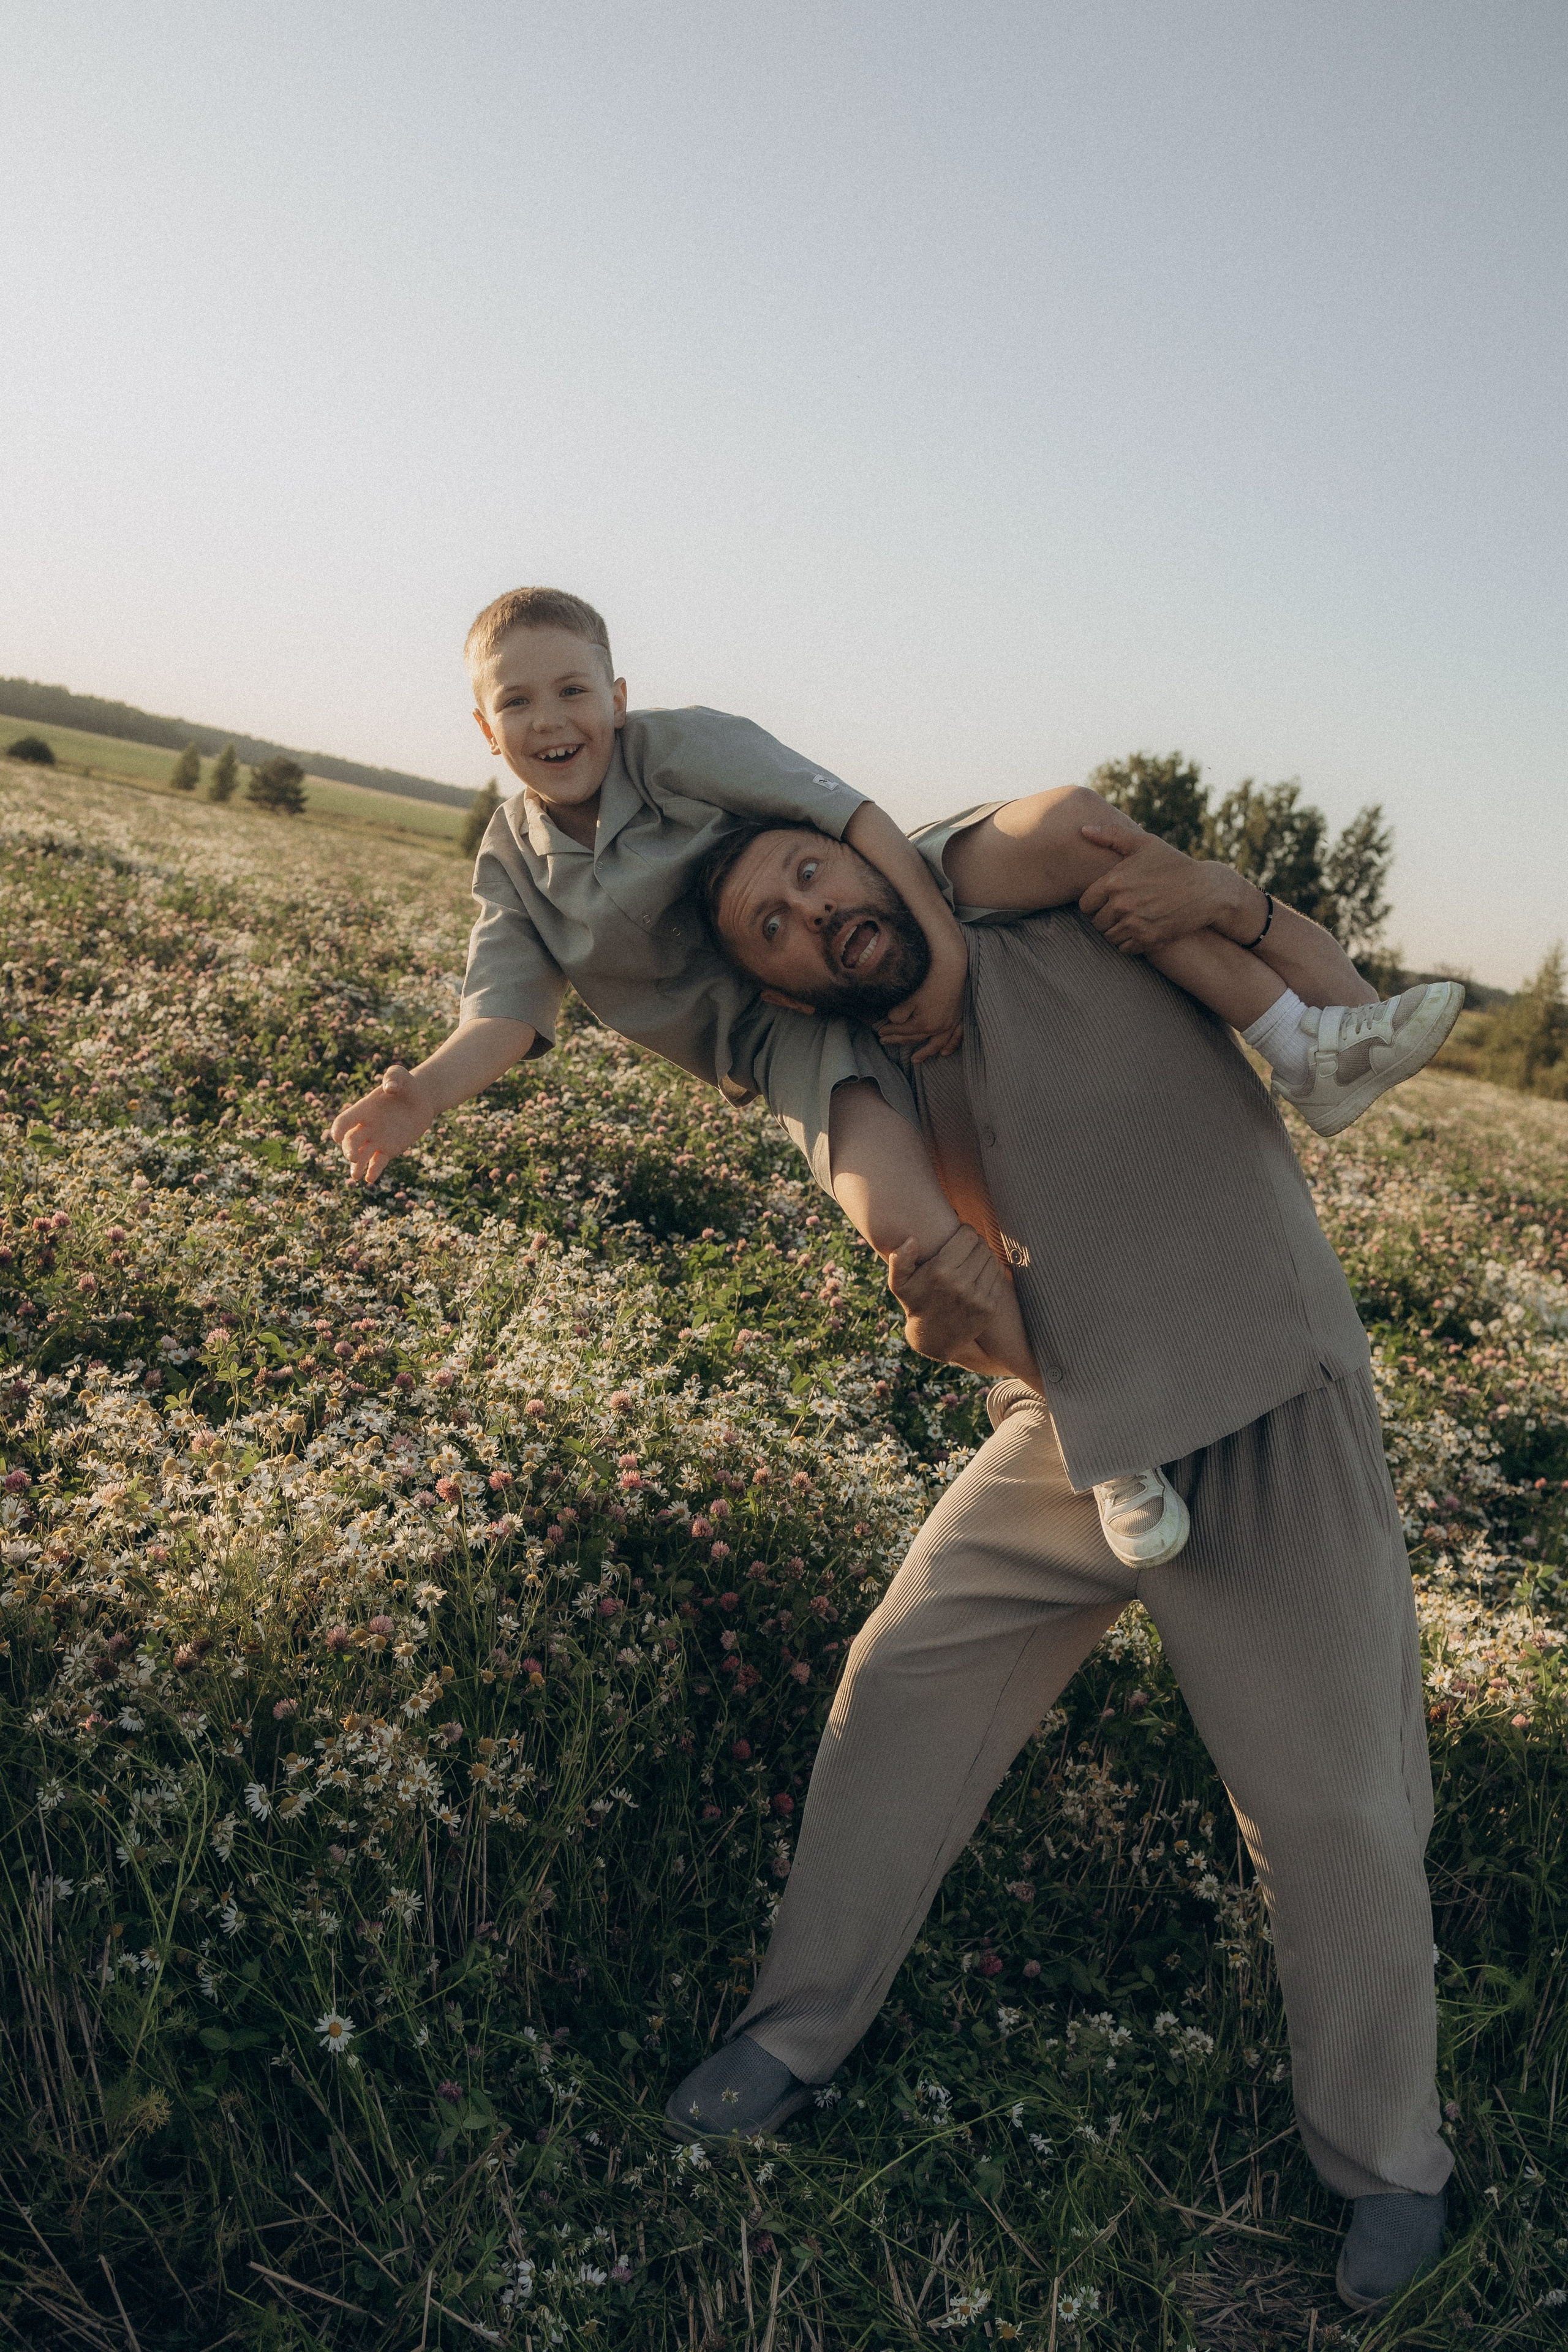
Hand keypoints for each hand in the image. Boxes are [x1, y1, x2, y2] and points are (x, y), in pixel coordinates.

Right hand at [329, 1064, 433, 1183]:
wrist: (422, 1099)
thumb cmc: (407, 1085)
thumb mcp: (400, 1075)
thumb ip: (393, 1077)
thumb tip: (389, 1088)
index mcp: (362, 1110)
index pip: (344, 1121)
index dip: (338, 1129)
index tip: (338, 1137)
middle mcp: (365, 1127)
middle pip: (351, 1142)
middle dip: (349, 1150)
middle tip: (353, 1157)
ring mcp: (376, 1140)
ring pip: (361, 1156)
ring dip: (356, 1166)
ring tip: (356, 1175)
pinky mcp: (388, 1150)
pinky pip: (377, 1163)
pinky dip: (373, 1171)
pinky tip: (370, 1178)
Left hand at [874, 943, 967, 1061]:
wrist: (953, 966)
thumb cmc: (930, 978)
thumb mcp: (909, 996)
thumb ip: (899, 1013)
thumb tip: (894, 1021)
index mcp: (925, 1024)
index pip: (903, 1031)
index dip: (890, 1031)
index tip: (879, 1032)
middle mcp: (939, 1028)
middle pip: (916, 1038)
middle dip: (899, 1040)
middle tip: (886, 1042)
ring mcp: (951, 1024)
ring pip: (937, 1043)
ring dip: (925, 1052)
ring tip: (915, 1060)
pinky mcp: (960, 1017)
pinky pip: (957, 1037)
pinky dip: (951, 1046)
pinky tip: (944, 1053)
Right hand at [886, 1225, 1008, 1362]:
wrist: (933, 1338)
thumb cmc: (915, 1303)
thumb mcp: (899, 1283)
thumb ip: (900, 1260)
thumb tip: (912, 1240)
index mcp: (939, 1272)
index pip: (968, 1236)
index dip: (965, 1231)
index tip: (960, 1235)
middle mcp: (960, 1284)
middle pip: (982, 1246)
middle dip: (976, 1242)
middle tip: (967, 1246)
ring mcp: (977, 1297)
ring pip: (992, 1259)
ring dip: (985, 1254)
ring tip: (974, 1258)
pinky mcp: (989, 1307)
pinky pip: (998, 1275)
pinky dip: (992, 1269)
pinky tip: (981, 1271)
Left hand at [1076, 818, 1260, 953]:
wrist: (1206, 890)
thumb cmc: (1173, 863)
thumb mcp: (1144, 843)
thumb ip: (1111, 836)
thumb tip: (1083, 829)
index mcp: (1114, 882)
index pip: (1085, 904)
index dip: (1095, 902)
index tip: (1108, 898)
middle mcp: (1121, 905)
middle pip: (1096, 923)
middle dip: (1105, 917)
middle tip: (1121, 910)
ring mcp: (1134, 924)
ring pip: (1109, 937)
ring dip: (1116, 930)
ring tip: (1130, 919)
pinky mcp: (1148, 940)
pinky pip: (1124, 948)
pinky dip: (1129, 942)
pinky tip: (1140, 929)